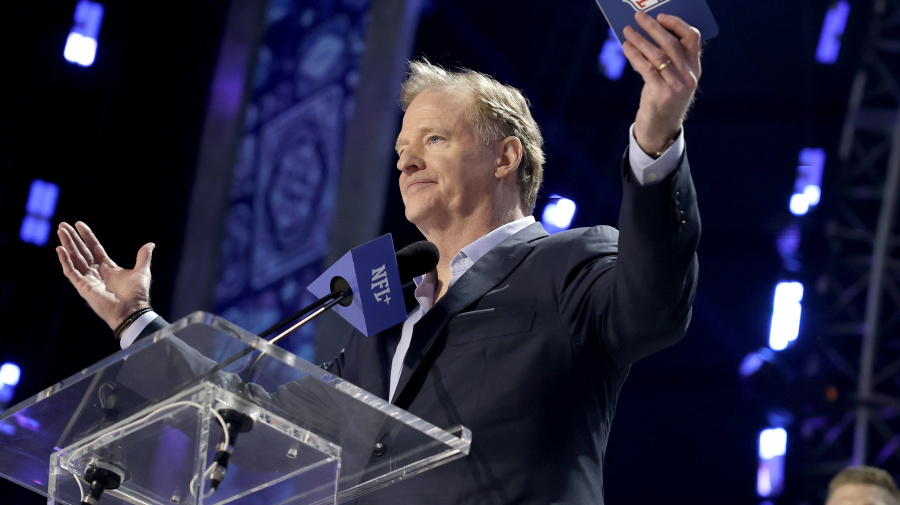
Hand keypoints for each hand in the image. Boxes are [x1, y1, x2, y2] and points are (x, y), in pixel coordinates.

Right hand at [56, 221, 153, 330]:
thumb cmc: (137, 294)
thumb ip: (143, 257)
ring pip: (75, 258)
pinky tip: (60, 250)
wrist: (132, 311)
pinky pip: (71, 272)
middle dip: (72, 238)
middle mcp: (96, 272)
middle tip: (63, 224)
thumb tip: (150, 244)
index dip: (87, 236)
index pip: (94, 248)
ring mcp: (89, 279)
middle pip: (82, 251)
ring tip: (60, 231)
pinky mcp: (83, 287)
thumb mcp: (142, 272)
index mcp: (108, 267)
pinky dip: (65, 261)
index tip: (79, 224)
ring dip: (67, 245)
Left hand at [623, 11, 701, 154]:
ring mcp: (676, 85)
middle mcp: (688, 76)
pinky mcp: (661, 94)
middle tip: (638, 17)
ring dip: (640, 39)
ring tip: (627, 31)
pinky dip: (635, 55)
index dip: (677, 24)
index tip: (661, 16)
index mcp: (694, 69)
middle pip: (672, 43)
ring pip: (657, 54)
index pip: (692, 38)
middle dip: (653, 27)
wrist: (660, 131)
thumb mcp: (671, 81)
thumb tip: (647, 36)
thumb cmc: (662, 101)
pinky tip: (626, 47)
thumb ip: (667, 62)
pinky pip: (646, 68)